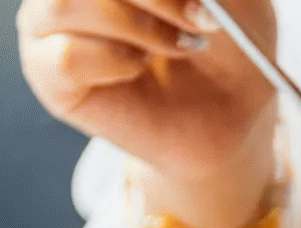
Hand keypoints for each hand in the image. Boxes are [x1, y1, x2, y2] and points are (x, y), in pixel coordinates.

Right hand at [17, 0, 275, 189]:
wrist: (230, 124)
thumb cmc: (228, 51)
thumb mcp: (235, 1)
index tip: (203, 2)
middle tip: (202, 21)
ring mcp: (49, 22)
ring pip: (67, 5)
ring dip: (136, 26)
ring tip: (176, 48)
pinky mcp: (48, 74)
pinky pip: (66, 57)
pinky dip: (115, 61)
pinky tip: (138, 68)